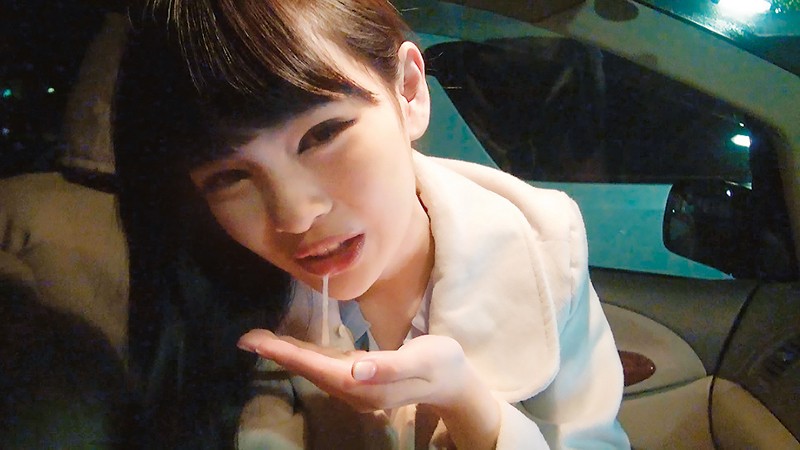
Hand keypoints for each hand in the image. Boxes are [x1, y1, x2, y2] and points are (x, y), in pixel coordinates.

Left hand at [237, 330, 472, 412]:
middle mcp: (355, 390)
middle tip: (247, 338)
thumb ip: (391, 366)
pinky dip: (304, 356)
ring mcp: (356, 388)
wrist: (454, 382)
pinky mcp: (359, 380)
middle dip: (277, 354)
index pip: (317, 368)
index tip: (256, 343)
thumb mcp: (424, 360)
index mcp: (366, 385)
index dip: (285, 355)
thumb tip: (358, 368)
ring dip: (286, 355)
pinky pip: (324, 368)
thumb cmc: (442, 364)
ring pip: (314, 370)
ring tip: (260, 339)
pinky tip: (292, 346)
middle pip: (308, 371)